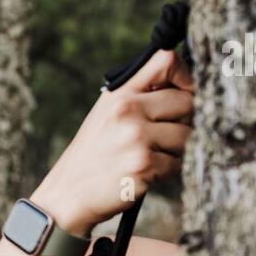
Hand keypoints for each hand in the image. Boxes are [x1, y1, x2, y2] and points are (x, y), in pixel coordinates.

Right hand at [31, 49, 194, 234]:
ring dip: (176, 150)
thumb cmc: (93, 155)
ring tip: (150, 156)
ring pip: (188, 135)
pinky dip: (167, 172)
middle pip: (188, 102)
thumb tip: (185, 86)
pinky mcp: (144, 164)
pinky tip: (145, 174)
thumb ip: (140, 95)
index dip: (187, 76)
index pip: (167, 62)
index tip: (186, 92)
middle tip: (163, 137)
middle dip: (185, 121)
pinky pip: (178, 163)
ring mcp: (137, 137)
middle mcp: (128, 110)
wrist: (68, 193)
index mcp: (120, 94)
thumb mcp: (107, 114)